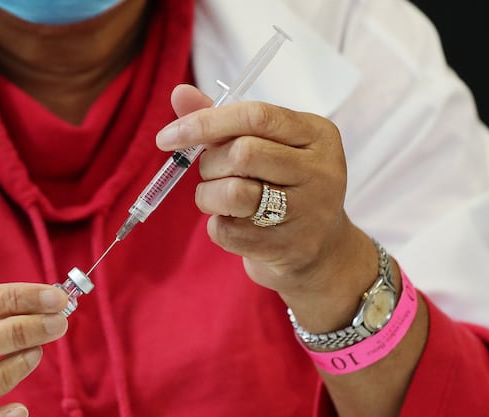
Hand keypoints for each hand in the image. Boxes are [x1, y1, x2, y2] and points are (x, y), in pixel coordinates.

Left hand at [156, 85, 374, 315]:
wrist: (321, 251)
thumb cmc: (283, 187)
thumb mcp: (265, 146)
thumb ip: (223, 121)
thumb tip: (179, 93)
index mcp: (316, 134)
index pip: (256, 116)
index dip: (205, 122)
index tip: (167, 136)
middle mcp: (320, 170)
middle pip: (242, 153)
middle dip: (210, 163)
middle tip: (210, 172)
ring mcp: (308, 212)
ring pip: (233, 193)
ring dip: (208, 195)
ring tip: (217, 199)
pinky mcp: (288, 248)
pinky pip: (228, 231)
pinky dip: (218, 226)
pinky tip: (234, 224)